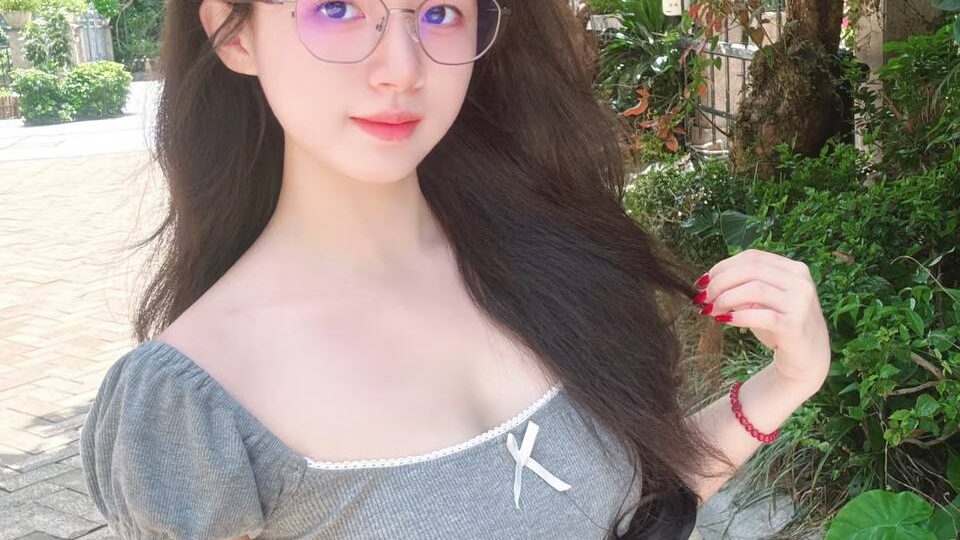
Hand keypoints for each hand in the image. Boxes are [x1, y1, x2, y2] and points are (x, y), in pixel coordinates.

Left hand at [691, 249, 830, 393]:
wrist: (808, 358)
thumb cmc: (780, 324)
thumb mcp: (763, 300)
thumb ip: (743, 287)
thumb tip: (707, 284)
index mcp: (793, 269)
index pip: (752, 257)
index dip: (722, 267)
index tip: (703, 281)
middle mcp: (800, 282)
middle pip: (750, 270)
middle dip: (720, 282)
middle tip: (703, 298)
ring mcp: (800, 303)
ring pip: (754, 289)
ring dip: (725, 298)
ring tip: (711, 310)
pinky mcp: (794, 326)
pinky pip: (759, 315)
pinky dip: (737, 316)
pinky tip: (724, 320)